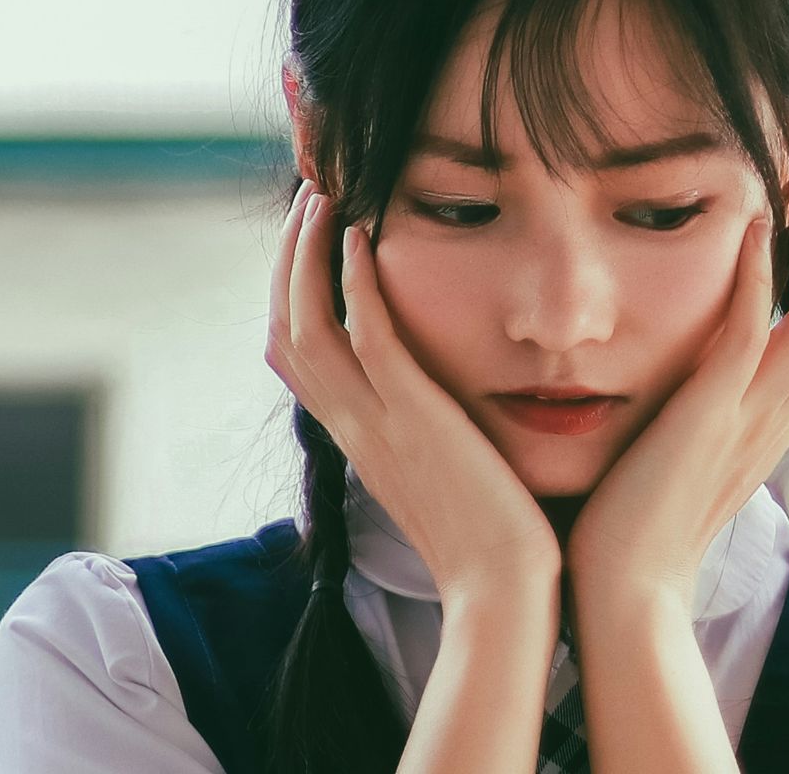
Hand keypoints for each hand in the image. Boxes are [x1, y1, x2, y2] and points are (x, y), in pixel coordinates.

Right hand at [266, 181, 562, 603]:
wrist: (505, 593)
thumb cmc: (494, 539)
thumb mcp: (442, 473)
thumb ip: (428, 428)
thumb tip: (439, 396)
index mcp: (358, 437)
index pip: (294, 353)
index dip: (290, 290)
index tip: (310, 237)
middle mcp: (352, 426)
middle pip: (283, 327)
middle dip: (286, 257)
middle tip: (309, 196)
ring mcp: (376, 423)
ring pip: (307, 323)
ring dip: (308, 253)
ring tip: (326, 195)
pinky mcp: (414, 418)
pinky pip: (366, 337)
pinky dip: (353, 283)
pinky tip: (361, 235)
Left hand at [564, 171, 788, 608]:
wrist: (622, 592)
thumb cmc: (636, 523)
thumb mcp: (690, 448)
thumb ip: (708, 405)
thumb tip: (699, 362)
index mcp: (780, 422)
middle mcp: (781, 416)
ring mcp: (751, 417)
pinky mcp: (710, 417)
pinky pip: (752, 334)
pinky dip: (758, 275)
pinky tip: (752, 225)